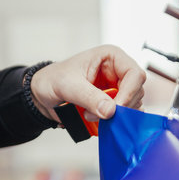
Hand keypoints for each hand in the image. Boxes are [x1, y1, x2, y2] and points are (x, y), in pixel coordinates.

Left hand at [30, 45, 145, 121]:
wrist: (41, 94)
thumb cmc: (52, 80)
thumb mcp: (68, 86)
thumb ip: (89, 97)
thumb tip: (110, 111)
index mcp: (111, 58)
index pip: (135, 74)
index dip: (129, 93)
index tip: (115, 109)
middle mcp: (118, 72)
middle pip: (137, 92)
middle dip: (118, 107)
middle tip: (94, 114)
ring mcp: (118, 89)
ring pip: (132, 106)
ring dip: (114, 116)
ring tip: (88, 115)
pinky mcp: (113, 104)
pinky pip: (124, 116)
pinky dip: (113, 122)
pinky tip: (96, 121)